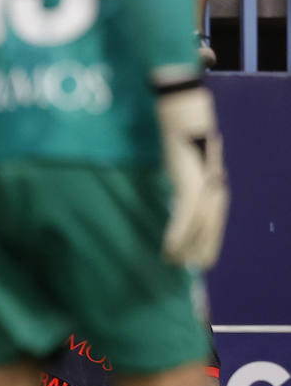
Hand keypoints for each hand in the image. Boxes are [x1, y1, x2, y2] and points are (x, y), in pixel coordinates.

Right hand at [155, 84, 227, 268]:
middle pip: (211, 230)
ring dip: (183, 249)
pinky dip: (175, 237)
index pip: (216, 223)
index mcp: (217, 187)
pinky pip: (183, 219)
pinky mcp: (190, 188)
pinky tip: (167, 250)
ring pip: (197, 230)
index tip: (199, 260)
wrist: (185, 118)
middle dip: (200, 251)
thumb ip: (193, 179)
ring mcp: (204, 191)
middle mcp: (216, 192)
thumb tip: (184, 196)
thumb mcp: (192, 162)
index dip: (208, 243)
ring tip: (171, 262)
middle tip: (187, 268)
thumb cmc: (187, 136)